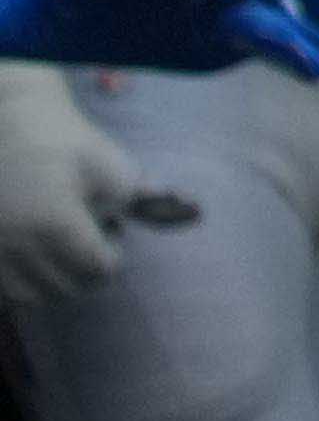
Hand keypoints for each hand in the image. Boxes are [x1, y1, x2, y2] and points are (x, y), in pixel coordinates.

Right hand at [0, 61, 138, 309]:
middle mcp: (15, 248)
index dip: (112, 248)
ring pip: (37, 295)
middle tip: (84, 225)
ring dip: (56, 274)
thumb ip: (154, 203)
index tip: (109, 221)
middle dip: (85, 262)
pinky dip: (27, 277)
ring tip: (58, 233)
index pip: (100, 271)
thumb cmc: (70, 144)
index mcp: (54, 227)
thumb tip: (198, 213)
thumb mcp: (116, 169)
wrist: (8, 125)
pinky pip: (10, 290)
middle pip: (70, 288)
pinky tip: (35, 242)